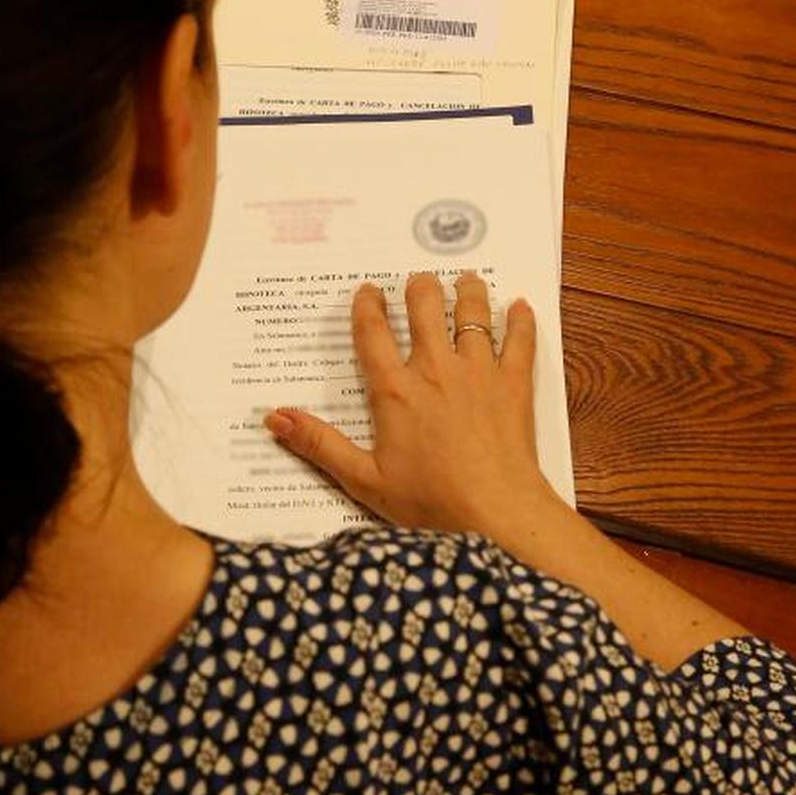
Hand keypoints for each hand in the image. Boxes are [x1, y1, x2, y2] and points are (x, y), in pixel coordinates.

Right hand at [264, 271, 557, 542]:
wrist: (495, 514)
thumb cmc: (430, 502)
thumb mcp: (364, 479)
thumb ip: (319, 444)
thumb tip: (275, 419)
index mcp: (395, 391)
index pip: (374, 332)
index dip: (368, 306)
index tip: (368, 291)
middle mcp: (436, 370)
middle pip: (426, 308)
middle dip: (420, 288)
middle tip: (419, 282)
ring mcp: (479, 373)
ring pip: (473, 314)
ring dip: (468, 292)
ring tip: (466, 281)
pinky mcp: (514, 385)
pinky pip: (520, 341)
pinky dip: (520, 320)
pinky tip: (520, 307)